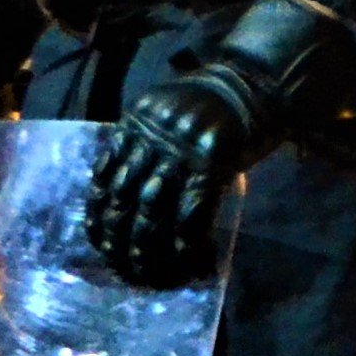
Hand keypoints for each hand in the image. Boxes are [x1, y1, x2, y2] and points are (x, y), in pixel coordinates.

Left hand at [85, 0, 355, 286]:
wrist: (256, 84)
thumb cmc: (211, 103)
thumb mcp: (164, 113)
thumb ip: (141, 143)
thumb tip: (117, 193)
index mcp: (137, 121)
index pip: (105, 174)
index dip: (99, 213)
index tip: (100, 242)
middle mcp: (155, 133)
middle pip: (126, 195)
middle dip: (120, 237)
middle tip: (123, 266)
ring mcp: (185, 147)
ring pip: (154, 208)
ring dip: (148, 246)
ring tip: (146, 271)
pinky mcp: (216, 161)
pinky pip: (193, 209)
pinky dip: (186, 239)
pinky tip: (185, 258)